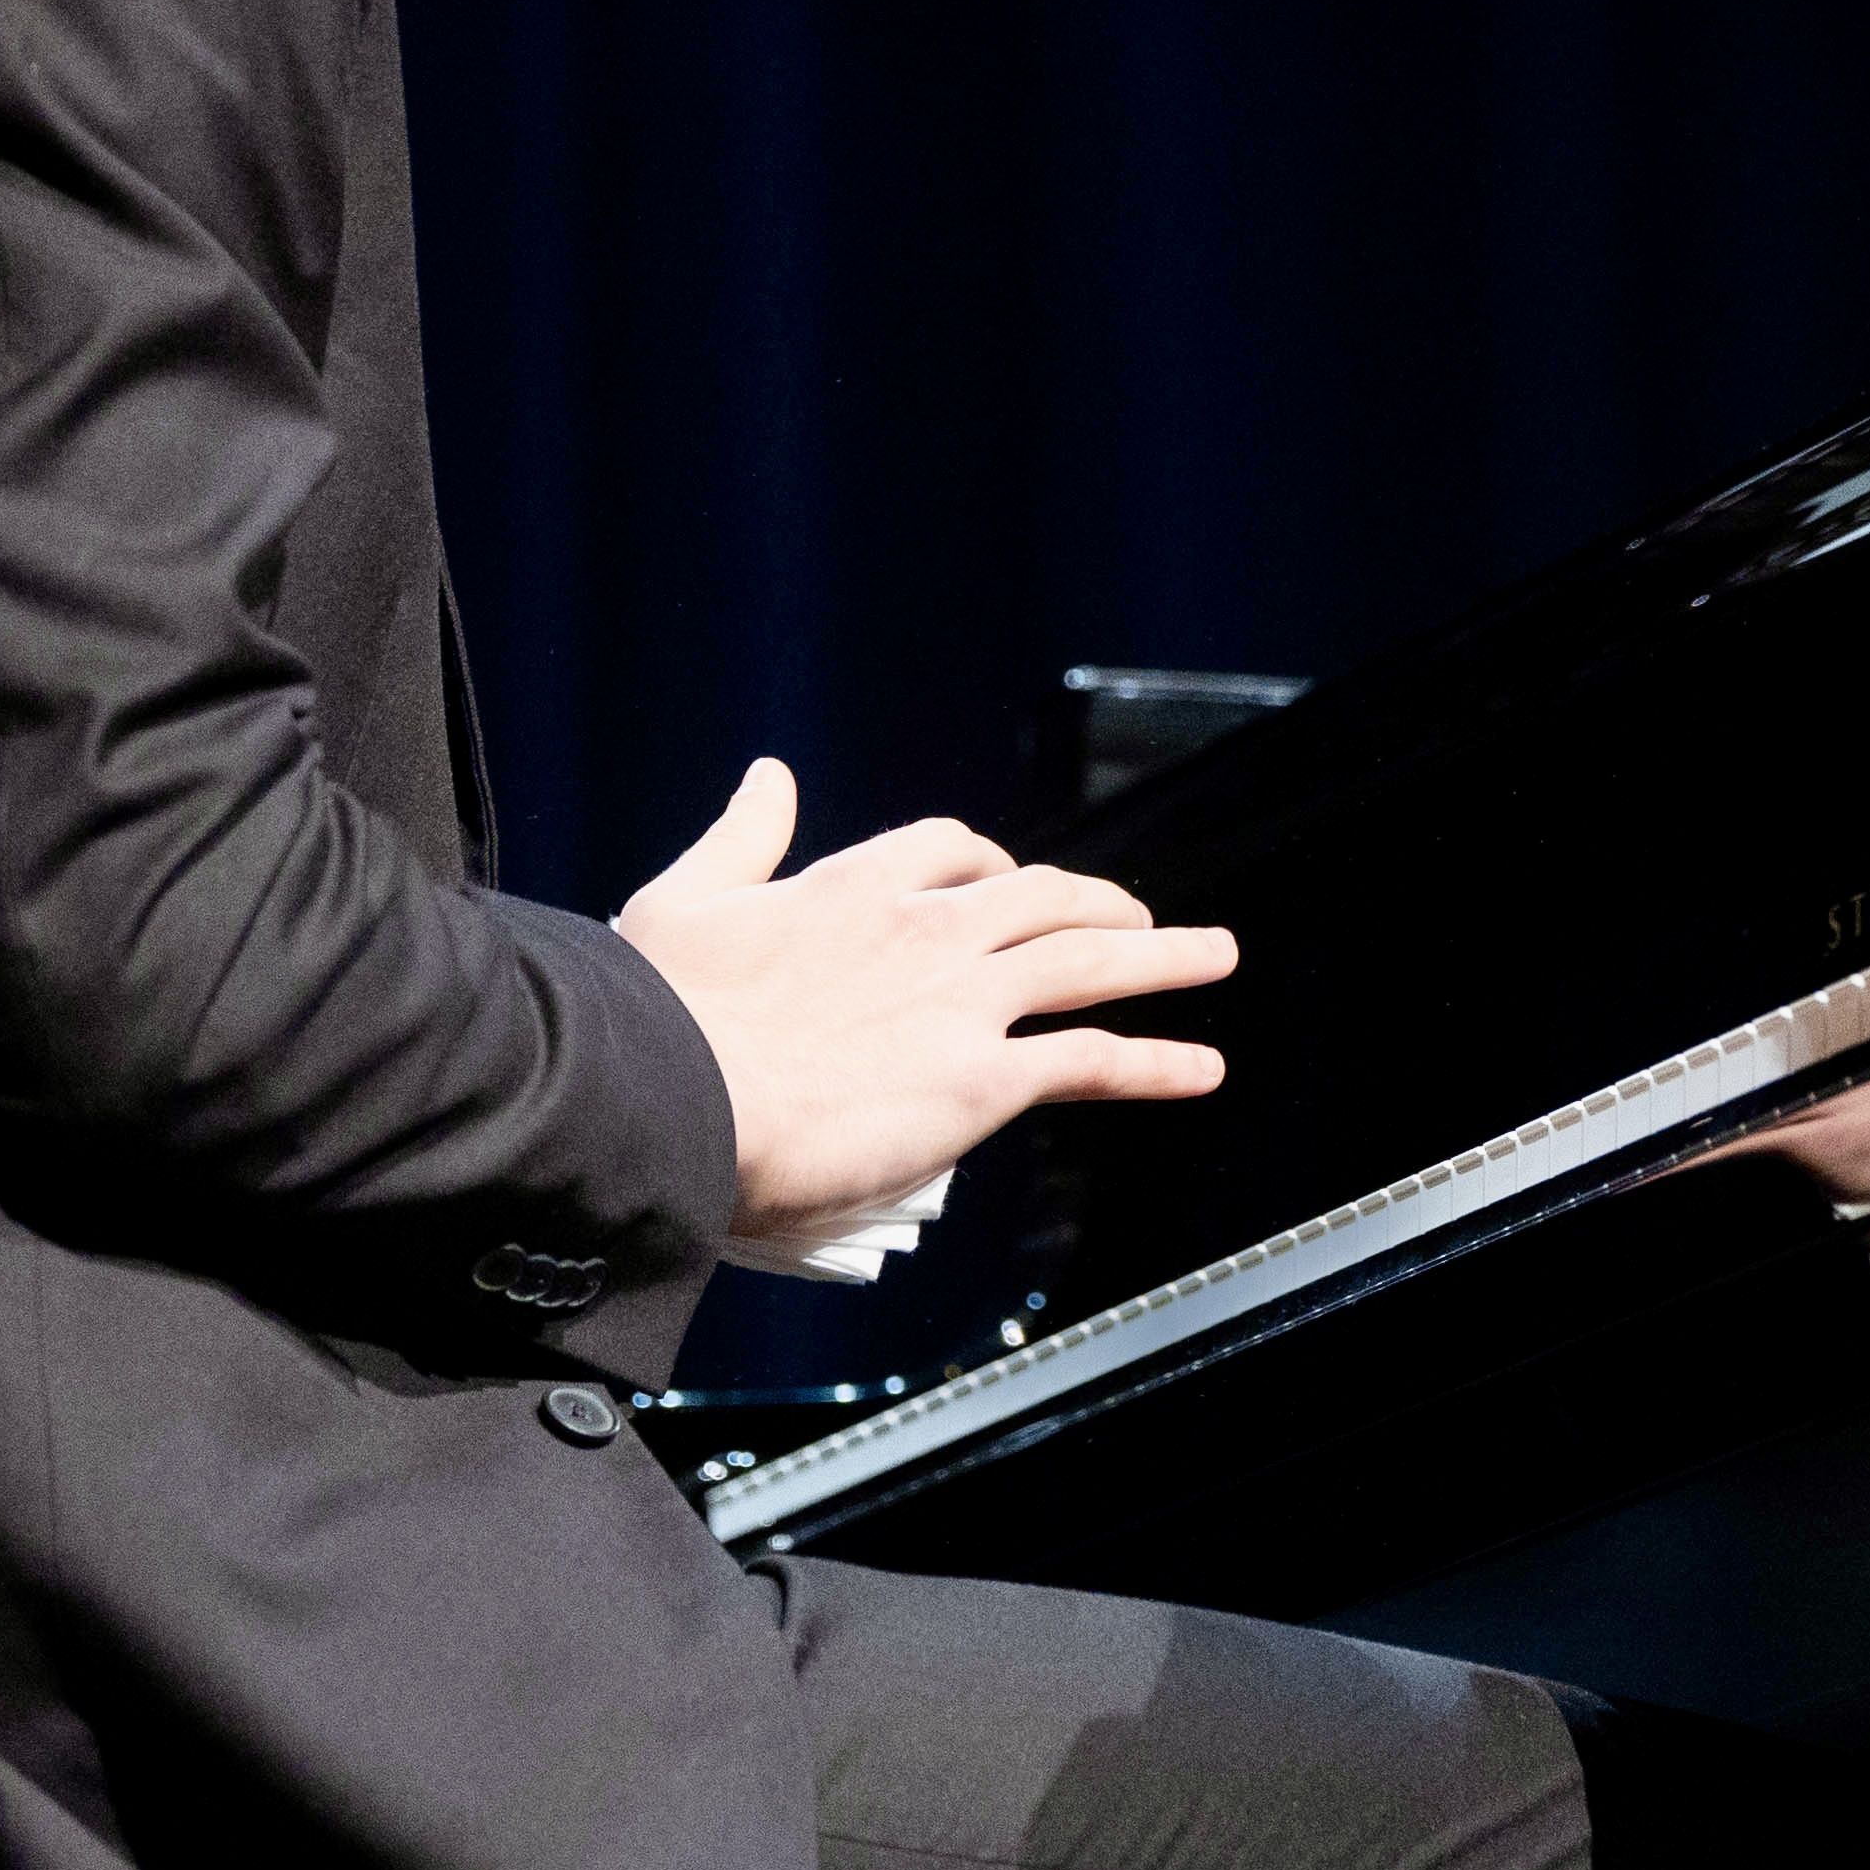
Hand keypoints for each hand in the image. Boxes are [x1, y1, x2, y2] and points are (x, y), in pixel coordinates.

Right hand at [613, 760, 1233, 1252]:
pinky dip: (1159, 1062)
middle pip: (1042, 894)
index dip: (987, 863)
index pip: (948, 850)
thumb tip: (768, 774)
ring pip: (1089, 960)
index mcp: (852, 887)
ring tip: (1214, 953)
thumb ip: (740, 838)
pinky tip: (1202, 1068)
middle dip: (1098, 900)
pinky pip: (1094, 1061)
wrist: (669, 1096)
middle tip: (1136, 917)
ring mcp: (962, 1000)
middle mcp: (925, 930)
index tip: (1003, 878)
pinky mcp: (983, 1077)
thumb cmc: (654, 1015)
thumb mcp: (684, 899)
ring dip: (1163, 954)